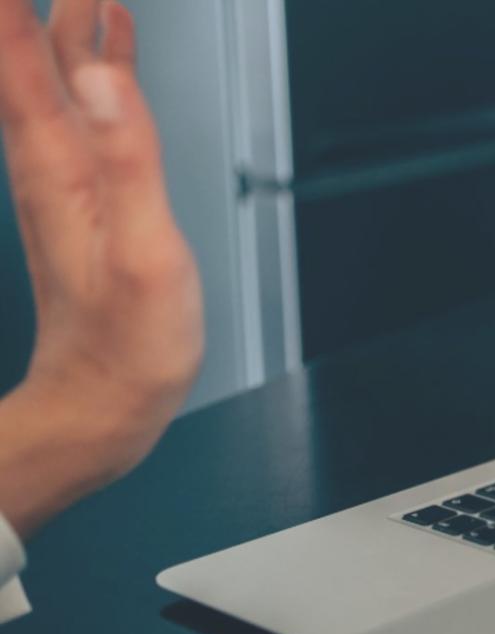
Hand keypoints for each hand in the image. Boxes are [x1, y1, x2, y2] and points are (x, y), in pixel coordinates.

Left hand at [0, 0, 202, 535]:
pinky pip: (81, 110)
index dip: (26, 12)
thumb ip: (126, 158)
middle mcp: (50, 164)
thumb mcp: (142, 251)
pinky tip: (110, 55)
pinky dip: (95, 69)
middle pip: (33, 56)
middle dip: (50, 8)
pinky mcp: (85, 196)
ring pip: (55, 77)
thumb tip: (99, 76)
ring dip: (68, 26)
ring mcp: (64, 178)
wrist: (103, 404)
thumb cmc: (127, 344)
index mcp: (59, 167)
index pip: (23, 57)